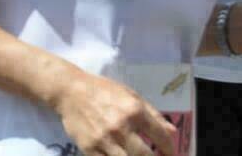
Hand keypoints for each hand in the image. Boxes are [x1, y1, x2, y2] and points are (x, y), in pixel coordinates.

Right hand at [55, 70, 179, 155]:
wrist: (69, 90)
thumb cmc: (103, 91)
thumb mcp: (130, 95)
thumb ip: (153, 114)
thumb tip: (172, 133)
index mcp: (134, 110)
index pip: (162, 137)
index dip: (171, 150)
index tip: (171, 154)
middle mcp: (121, 126)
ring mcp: (104, 140)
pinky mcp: (90, 148)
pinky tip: (120, 155)